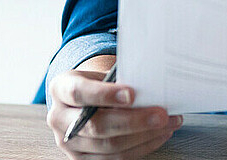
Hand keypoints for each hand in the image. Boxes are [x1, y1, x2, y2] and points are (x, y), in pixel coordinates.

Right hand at [47, 58, 182, 159]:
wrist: (85, 102)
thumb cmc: (97, 84)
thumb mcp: (101, 75)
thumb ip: (119, 81)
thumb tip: (152, 88)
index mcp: (60, 89)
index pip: (79, 93)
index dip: (105, 95)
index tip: (131, 94)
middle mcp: (59, 118)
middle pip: (96, 126)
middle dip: (134, 121)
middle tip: (161, 115)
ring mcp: (70, 143)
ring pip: (109, 147)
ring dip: (145, 136)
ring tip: (168, 124)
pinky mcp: (83, 159)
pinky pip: (116, 159)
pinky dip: (143, 147)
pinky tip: (159, 135)